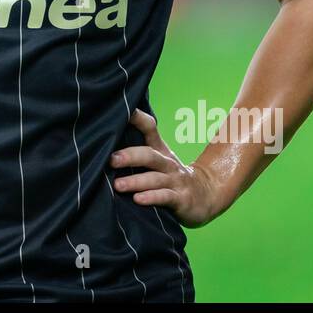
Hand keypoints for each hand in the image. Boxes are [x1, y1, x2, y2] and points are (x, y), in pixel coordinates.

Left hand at [110, 109, 222, 228]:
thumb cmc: (172, 176)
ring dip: (135, 181)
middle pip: (149, 155)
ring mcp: (175, 180)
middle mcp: (167, 163)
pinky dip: (152, 198)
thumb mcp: (159, 160)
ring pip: (155, 178)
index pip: (150, 128)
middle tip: (111, 160)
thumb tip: (105, 141)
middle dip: (130, 156)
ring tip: (118, 184)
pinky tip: (138, 199)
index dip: (137, 119)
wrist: (206, 194)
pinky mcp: (181, 199)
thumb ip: (137, 151)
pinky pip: (165, 197)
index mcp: (160, 150)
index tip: (123, 113)